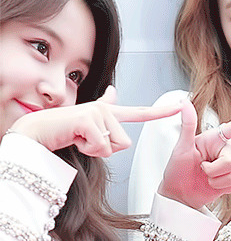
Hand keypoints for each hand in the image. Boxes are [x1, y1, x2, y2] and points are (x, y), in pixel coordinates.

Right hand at [10, 86, 181, 155]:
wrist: (37, 132)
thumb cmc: (62, 130)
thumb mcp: (87, 121)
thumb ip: (103, 107)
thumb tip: (112, 90)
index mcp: (109, 112)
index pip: (140, 112)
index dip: (162, 111)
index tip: (182, 104)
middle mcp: (106, 109)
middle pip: (125, 143)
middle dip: (105, 149)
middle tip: (86, 141)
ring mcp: (98, 112)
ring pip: (114, 146)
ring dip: (95, 150)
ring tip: (80, 139)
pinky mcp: (89, 120)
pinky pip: (102, 148)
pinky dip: (87, 150)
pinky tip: (75, 139)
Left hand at [158, 100, 230, 208]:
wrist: (180, 194)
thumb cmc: (178, 169)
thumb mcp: (181, 146)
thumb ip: (187, 125)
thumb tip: (184, 103)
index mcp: (216, 138)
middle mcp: (227, 149)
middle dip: (214, 170)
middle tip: (202, 169)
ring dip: (218, 181)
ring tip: (207, 178)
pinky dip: (225, 188)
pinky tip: (216, 185)